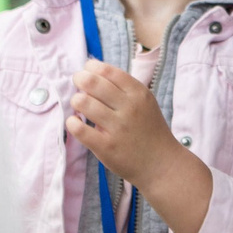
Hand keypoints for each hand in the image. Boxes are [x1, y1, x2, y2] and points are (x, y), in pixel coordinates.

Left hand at [67, 61, 181, 186]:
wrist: (161, 164)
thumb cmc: (149, 130)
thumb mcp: (144, 102)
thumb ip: (122, 88)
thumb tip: (91, 71)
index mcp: (138, 93)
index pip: (107, 71)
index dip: (91, 68)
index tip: (86, 72)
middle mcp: (129, 107)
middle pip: (92, 82)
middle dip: (79, 79)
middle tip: (77, 84)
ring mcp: (118, 128)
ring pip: (83, 102)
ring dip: (76, 101)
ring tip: (79, 106)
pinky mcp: (106, 147)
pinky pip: (79, 129)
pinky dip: (71, 122)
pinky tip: (75, 123)